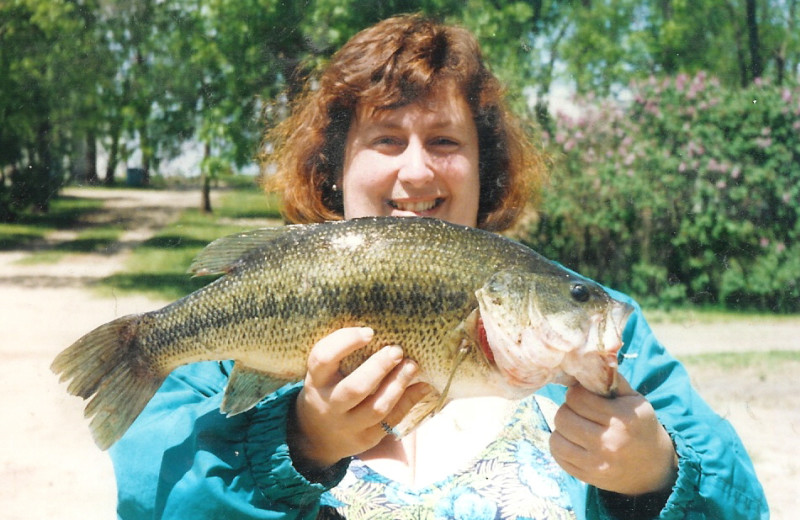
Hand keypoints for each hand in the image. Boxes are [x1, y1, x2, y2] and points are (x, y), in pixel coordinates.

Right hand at [289, 327, 430, 470]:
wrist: (317, 436)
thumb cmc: (328, 389)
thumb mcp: (325, 373)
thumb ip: (343, 354)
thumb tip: (383, 331)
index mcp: (316, 381)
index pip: (323, 359)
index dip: (345, 342)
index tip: (369, 332)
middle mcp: (329, 404)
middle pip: (355, 388)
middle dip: (379, 367)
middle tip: (397, 350)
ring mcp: (347, 425)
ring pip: (376, 408)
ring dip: (398, 385)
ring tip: (412, 366)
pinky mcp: (365, 439)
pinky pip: (390, 421)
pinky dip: (408, 402)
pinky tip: (422, 387)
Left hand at [549, 373, 677, 495]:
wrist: (654, 468)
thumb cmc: (640, 426)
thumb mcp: (634, 399)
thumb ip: (611, 379)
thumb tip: (588, 357)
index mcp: (622, 418)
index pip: (578, 397)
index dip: (576, 393)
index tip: (583, 395)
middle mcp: (609, 442)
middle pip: (563, 416)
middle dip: (568, 409)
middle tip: (577, 410)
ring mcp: (597, 462)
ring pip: (557, 437)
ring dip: (562, 428)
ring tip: (574, 425)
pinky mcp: (588, 477)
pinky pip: (558, 456)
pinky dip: (560, 445)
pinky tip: (572, 441)